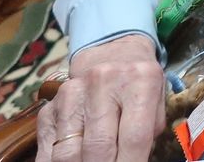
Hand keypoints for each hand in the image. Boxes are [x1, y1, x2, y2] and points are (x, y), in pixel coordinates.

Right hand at [36, 35, 164, 161]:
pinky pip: (47, 151)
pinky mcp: (48, 108)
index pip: (134, 137)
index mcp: (139, 81)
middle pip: (98, 148)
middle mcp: (102, 83)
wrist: (111, 52)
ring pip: (68, 153)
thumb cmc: (139, 84)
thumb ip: (149, 133)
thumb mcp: (156, 100)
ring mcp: (70, 95)